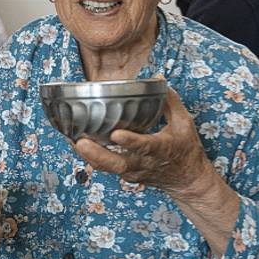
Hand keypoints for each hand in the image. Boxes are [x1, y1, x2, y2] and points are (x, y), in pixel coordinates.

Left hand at [75, 87, 219, 202]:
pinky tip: (77, 144)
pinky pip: (106, 168)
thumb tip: (156, 78)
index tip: (116, 134)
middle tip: (80, 142)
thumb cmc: (186, 149)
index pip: (144, 146)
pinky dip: (91, 158)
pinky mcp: (126, 175)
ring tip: (72, 141)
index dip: (130, 142)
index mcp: (161, 149)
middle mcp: (144, 163)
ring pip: (108, 168)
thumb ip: (170, 101)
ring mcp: (134, 172)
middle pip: (117, 164)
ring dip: (89, 156)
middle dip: (97, 155)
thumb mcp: (184, 123)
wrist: (187, 180)